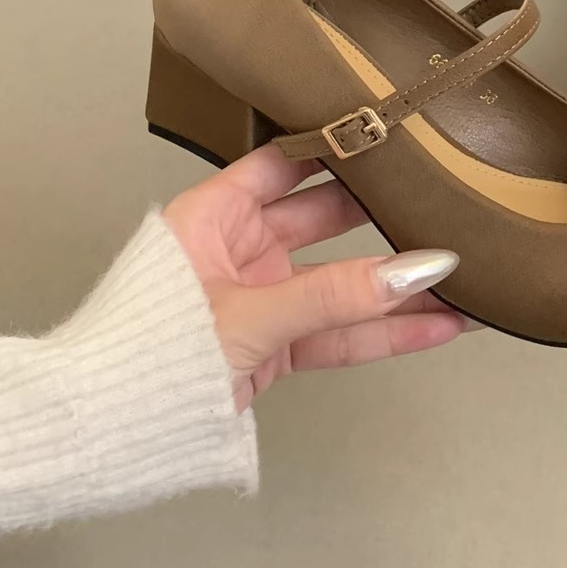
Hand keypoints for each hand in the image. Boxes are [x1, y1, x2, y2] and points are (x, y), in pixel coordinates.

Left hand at [162, 144, 466, 410]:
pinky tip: (438, 326)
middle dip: (380, 214)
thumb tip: (415, 270)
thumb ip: (334, 294)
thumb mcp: (249, 314)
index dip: (332, 148)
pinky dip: (384, 334)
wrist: (105, 434)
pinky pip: (337, 334)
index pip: (281, 163)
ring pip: (339, 284)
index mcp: (212, 214)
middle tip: (439, 195)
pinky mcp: (275, 350)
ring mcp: (260, 300)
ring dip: (395, 286)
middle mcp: (238, 248)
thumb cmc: (150, 353)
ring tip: (460, 273)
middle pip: (322, 219)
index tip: (387, 133)